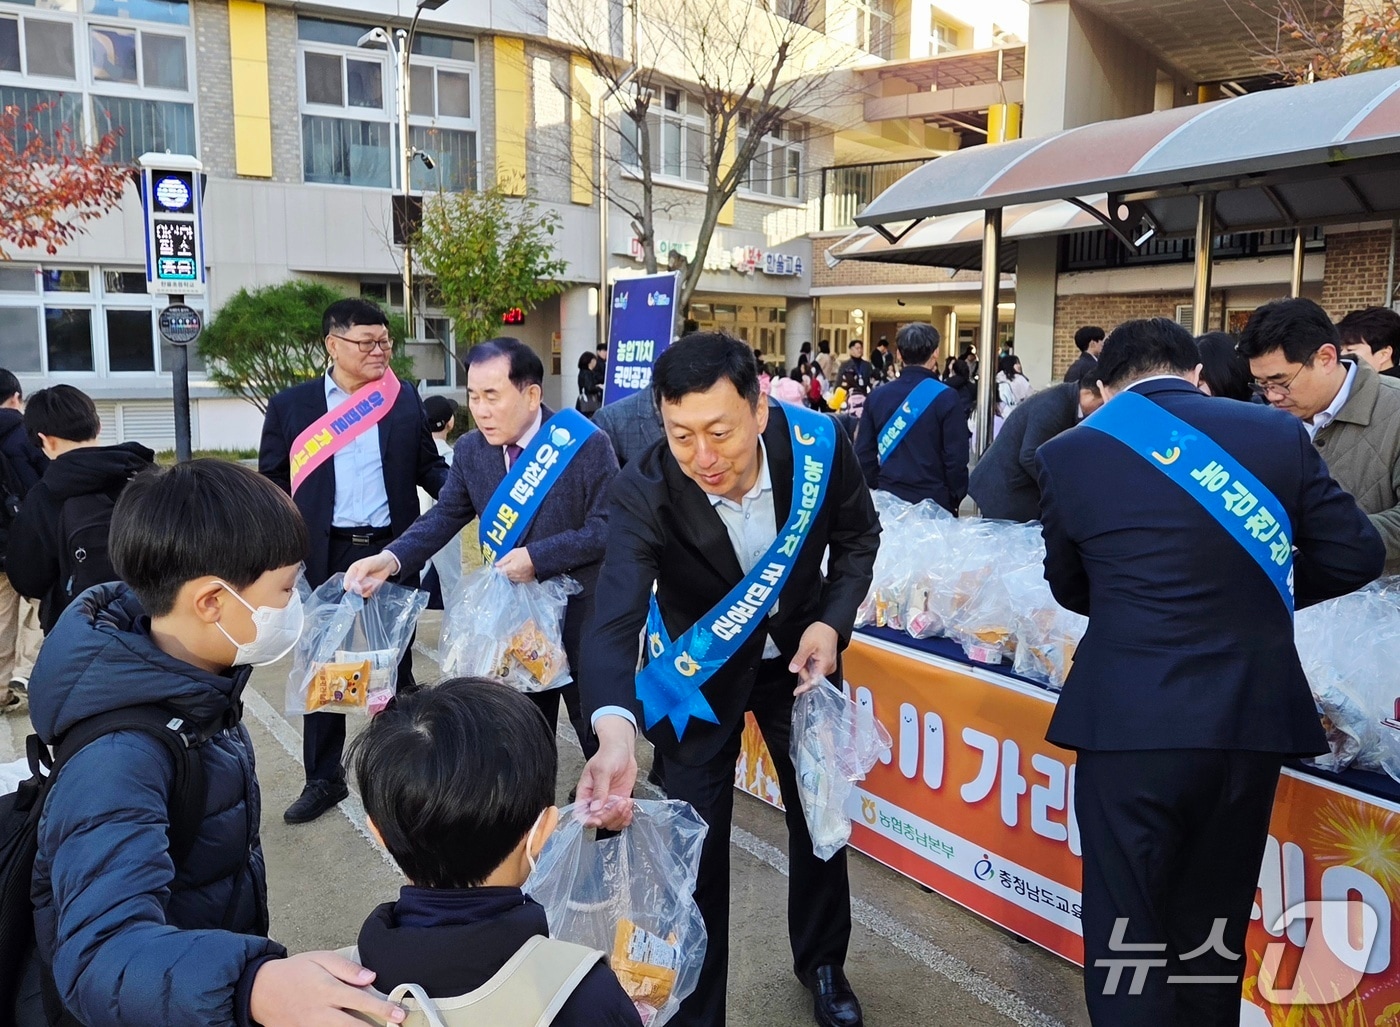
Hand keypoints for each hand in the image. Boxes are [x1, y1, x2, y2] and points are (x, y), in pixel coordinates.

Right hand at [250, 951, 405, 1026]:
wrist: (260, 990)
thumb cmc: (294, 972)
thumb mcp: (320, 959)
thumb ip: (347, 968)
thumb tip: (371, 977)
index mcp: (327, 989)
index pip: (361, 1000)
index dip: (382, 1008)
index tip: (399, 1013)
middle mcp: (321, 1012)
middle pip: (354, 1026)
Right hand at [343, 552, 398, 596]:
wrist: (387, 564)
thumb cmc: (376, 561)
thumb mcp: (368, 563)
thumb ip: (362, 571)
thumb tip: (357, 580)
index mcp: (354, 570)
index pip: (347, 578)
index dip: (346, 583)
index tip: (348, 587)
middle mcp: (357, 577)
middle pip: (352, 586)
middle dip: (357, 587)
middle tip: (362, 586)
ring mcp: (363, 583)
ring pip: (358, 591)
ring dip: (364, 589)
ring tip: (371, 584)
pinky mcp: (369, 588)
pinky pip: (366, 594)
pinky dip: (369, 592)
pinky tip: (373, 586)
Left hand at [495, 548, 535, 582]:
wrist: (538, 557)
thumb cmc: (526, 553)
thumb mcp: (513, 553)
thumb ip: (503, 560)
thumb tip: (496, 565)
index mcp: (511, 568)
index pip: (500, 572)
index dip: (498, 569)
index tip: (498, 567)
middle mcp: (515, 575)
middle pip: (505, 576)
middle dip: (504, 571)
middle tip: (508, 565)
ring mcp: (521, 579)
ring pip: (511, 579)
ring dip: (510, 575)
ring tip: (514, 568)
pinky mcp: (526, 580)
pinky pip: (518, 580)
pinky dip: (516, 577)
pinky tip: (519, 571)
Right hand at [576, 716, 637, 828]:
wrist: (622, 750)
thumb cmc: (608, 755)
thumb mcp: (603, 770)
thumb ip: (599, 789)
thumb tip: (595, 808)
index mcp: (585, 793)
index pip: (581, 814)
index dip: (589, 820)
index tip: (599, 819)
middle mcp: (595, 801)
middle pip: (598, 820)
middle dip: (610, 816)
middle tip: (620, 803)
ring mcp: (608, 803)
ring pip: (610, 823)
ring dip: (620, 817)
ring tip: (626, 802)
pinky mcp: (619, 803)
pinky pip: (621, 819)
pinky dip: (626, 818)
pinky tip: (629, 807)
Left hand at [789, 621, 838, 693]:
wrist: (829, 624)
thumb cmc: (821, 632)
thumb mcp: (806, 645)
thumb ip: (799, 659)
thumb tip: (793, 669)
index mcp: (825, 664)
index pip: (814, 681)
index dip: (805, 687)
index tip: (797, 691)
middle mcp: (829, 667)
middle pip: (813, 677)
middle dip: (803, 670)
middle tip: (800, 658)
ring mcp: (828, 664)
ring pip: (813, 672)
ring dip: (806, 666)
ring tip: (806, 653)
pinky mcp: (826, 661)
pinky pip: (816, 667)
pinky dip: (809, 663)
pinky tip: (808, 655)